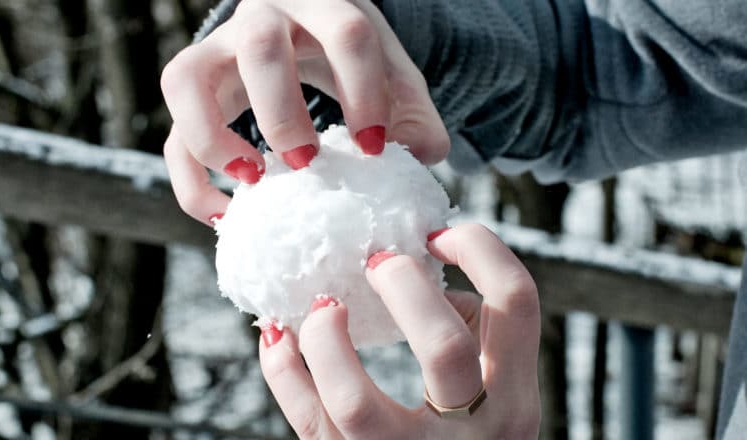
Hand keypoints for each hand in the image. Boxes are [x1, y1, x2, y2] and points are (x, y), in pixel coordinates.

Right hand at [161, 0, 448, 224]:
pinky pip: (171, 130)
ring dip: (214, 137)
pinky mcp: (193, 89)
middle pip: (260, 46)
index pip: (346, 33)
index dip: (362, 93)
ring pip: (188, 76)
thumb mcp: (392, 76)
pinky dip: (190, 179)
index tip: (374, 150)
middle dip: (284, 112)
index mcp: (323, 4)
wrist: (305, 32)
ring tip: (253, 182)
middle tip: (307, 164)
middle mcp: (262, 17)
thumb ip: (414, 116)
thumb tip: (420, 159)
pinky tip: (225, 213)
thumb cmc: (352, 61)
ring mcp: (217, 48)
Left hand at [258, 224, 540, 438]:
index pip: (517, 302)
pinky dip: (282, 369)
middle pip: (445, 347)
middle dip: (404, 288)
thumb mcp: (496, 393)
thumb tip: (426, 278)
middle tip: (377, 260)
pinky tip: (278, 336)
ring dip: (327, 339)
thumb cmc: (470, 437)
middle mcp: (471, 433)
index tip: (436, 235)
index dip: (478, 248)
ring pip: (355, 401)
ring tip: (322, 305)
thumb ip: (475, 335)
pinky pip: (308, 420)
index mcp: (513, 397)